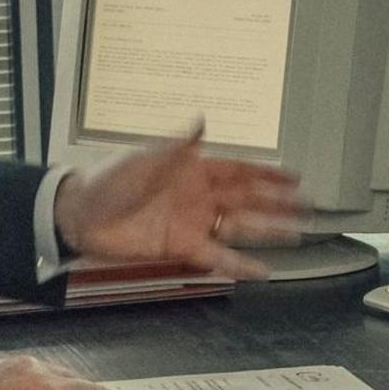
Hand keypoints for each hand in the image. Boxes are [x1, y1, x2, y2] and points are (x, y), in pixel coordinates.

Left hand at [51, 122, 308, 278]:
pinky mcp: (181, 247)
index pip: (240, 171)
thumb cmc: (107, 182)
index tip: (294, 176)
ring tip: (296, 235)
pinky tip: (261, 269)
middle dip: (279, 204)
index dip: (269, 174)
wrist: (80, 216)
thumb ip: (178, 146)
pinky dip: (239, 263)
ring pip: (240, 227)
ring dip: (268, 231)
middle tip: (308, 208)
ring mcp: (192, 222)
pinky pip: (217, 255)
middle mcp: (198, 196)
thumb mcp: (144, 159)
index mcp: (193, 170)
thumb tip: (201, 120)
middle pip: (248, 200)